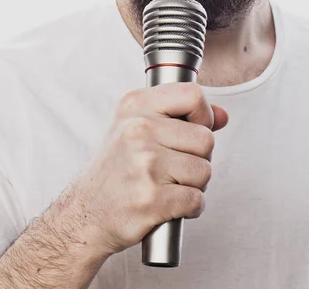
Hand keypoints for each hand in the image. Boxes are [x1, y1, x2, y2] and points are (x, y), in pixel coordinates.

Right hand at [68, 82, 228, 258]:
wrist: (86, 212)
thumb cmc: (116, 168)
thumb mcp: (138, 126)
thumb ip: (182, 116)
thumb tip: (222, 115)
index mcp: (136, 105)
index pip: (193, 95)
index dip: (203, 115)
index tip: (193, 128)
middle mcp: (139, 129)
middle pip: (206, 138)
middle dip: (199, 157)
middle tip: (176, 166)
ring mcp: (145, 163)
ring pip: (204, 171)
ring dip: (194, 184)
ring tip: (170, 185)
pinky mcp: (151, 198)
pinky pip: (196, 200)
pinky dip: (191, 207)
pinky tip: (172, 204)